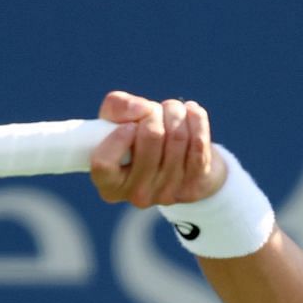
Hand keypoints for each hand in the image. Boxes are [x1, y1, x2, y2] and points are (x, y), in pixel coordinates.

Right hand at [89, 90, 226, 207]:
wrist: (179, 160)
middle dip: (154, 113)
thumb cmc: (138, 137)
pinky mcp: (193, 187)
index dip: (117, 138)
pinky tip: (191, 112)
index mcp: (110, 184)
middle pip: (151, 137)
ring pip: (177, 137)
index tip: (129, 125)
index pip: (104, 164)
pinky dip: (196, 120)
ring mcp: (166, 194)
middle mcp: (136, 195)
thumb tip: (142, 109)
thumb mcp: (116, 120)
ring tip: (173, 110)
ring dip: (175, 112)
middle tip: (153, 111)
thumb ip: (118, 107)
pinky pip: (198, 144)